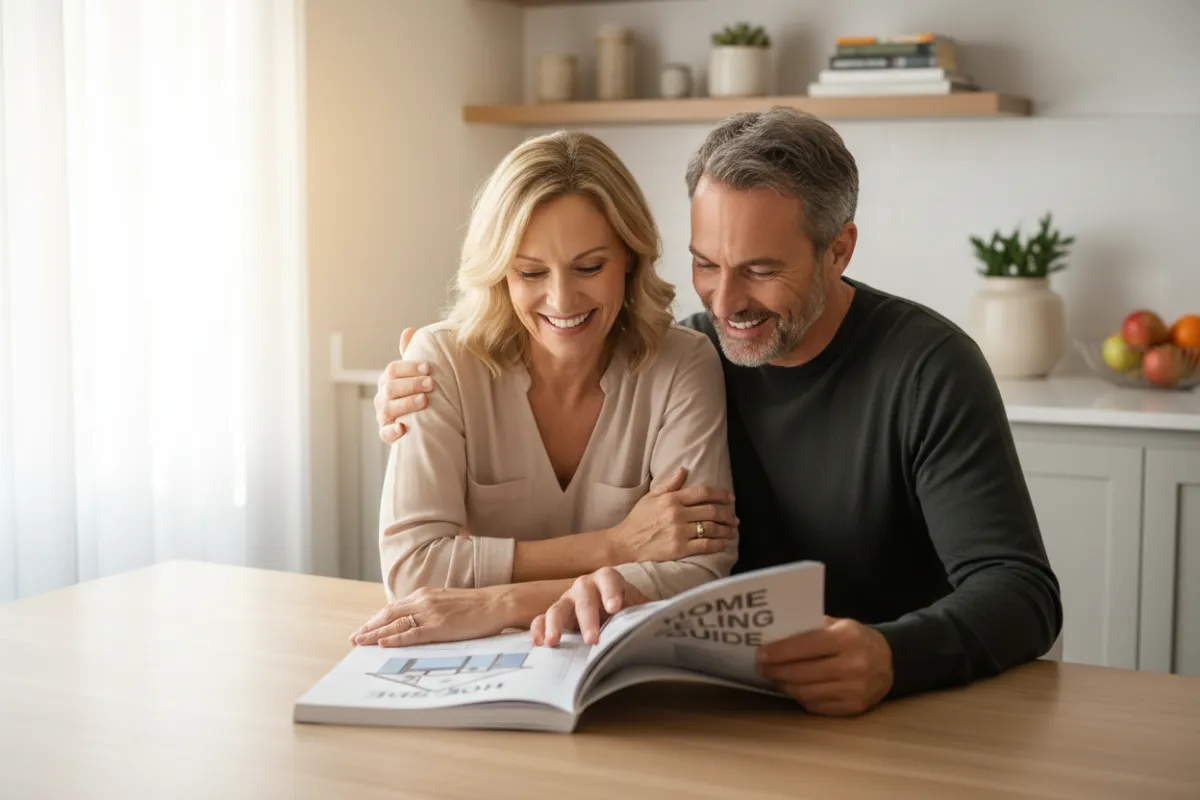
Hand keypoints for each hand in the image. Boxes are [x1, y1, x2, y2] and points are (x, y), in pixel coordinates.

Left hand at [349, 586, 508, 647]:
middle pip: (389, 615)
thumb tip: (418, 621)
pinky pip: (411, 634)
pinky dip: (395, 639)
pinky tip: (382, 644)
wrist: (497, 603)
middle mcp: (424, 601)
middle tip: (354, 638)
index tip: (365, 628)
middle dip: (369, 627)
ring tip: (359, 642)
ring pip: (395, 625)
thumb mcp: (448, 602)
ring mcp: (430, 613)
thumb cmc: (477, 605)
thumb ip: (431, 609)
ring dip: (375, 634)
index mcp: (425, 594)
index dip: (377, 619)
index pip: (394, 608)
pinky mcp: (439, 626)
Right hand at [375, 327, 436, 444]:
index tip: (428, 367)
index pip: (393, 370)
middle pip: (391, 388)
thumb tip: (408, 330)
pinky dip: (392, 431)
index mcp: (388, 380)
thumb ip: (411, 355)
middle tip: (431, 384)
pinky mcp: (387, 434)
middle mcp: (383, 397)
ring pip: (389, 408)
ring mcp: (383, 416)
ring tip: (424, 401)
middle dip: (412, 384)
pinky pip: (385, 434)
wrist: (419, 423)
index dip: (409, 367)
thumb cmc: (417, 393)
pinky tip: (402, 428)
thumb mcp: (415, 374)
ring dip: (406, 404)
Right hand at [530, 567, 649, 646]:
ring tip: (555, 642)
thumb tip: (666, 620)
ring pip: (557, 607)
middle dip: (587, 618)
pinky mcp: (555, 618)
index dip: (611, 591)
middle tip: (592, 639)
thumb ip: (647, 613)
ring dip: (555, 624)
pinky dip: (538, 630)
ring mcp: (567, 602)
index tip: (615, 608)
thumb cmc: (628, 611)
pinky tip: (539, 642)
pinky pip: (541, 620)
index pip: (609, 579)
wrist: (615, 617)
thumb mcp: (640, 610)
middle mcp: (585, 588)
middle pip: (583, 596)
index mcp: (608, 581)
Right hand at [606, 467, 736, 562]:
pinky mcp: (679, 549)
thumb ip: (669, 484)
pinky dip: (718, 544)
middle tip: (735, 518)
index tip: (730, 498)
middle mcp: (677, 513)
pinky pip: (705, 545)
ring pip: (712, 528)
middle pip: (712, 511)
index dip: (720, 494)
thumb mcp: (650, 497)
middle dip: (727, 514)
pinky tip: (723, 544)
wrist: (624, 544)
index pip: (703, 492)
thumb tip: (684, 469)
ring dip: (726, 530)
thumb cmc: (637, 520)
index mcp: (671, 499)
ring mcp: (679, 532)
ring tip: (732, 531)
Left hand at [755, 616, 893, 715]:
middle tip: (761, 668)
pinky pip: (817, 706)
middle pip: (803, 673)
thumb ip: (810, 629)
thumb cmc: (856, 639)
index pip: (805, 646)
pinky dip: (801, 698)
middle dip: (776, 671)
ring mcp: (855, 689)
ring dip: (785, 686)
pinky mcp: (855, 708)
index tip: (760, 654)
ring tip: (774, 678)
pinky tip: (793, 689)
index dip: (779, 652)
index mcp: (847, 638)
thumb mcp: (838, 624)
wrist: (890, 661)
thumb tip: (774, 638)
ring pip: (807, 692)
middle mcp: (853, 665)